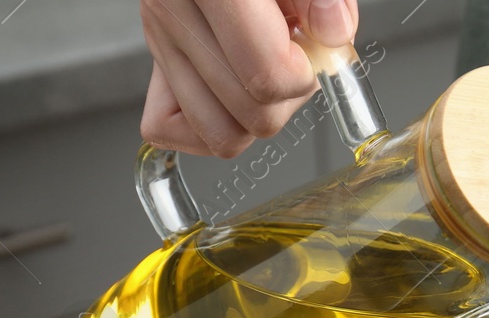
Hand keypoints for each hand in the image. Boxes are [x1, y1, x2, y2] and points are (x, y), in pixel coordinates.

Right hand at [139, 0, 358, 156]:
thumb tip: (333, 33)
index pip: (266, 76)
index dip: (305, 75)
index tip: (315, 48)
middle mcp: (174, 11)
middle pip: (252, 115)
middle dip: (291, 96)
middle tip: (296, 55)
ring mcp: (160, 38)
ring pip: (220, 134)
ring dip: (258, 116)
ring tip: (268, 70)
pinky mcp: (155, 58)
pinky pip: (168, 129)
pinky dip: (209, 125)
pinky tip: (236, 91)